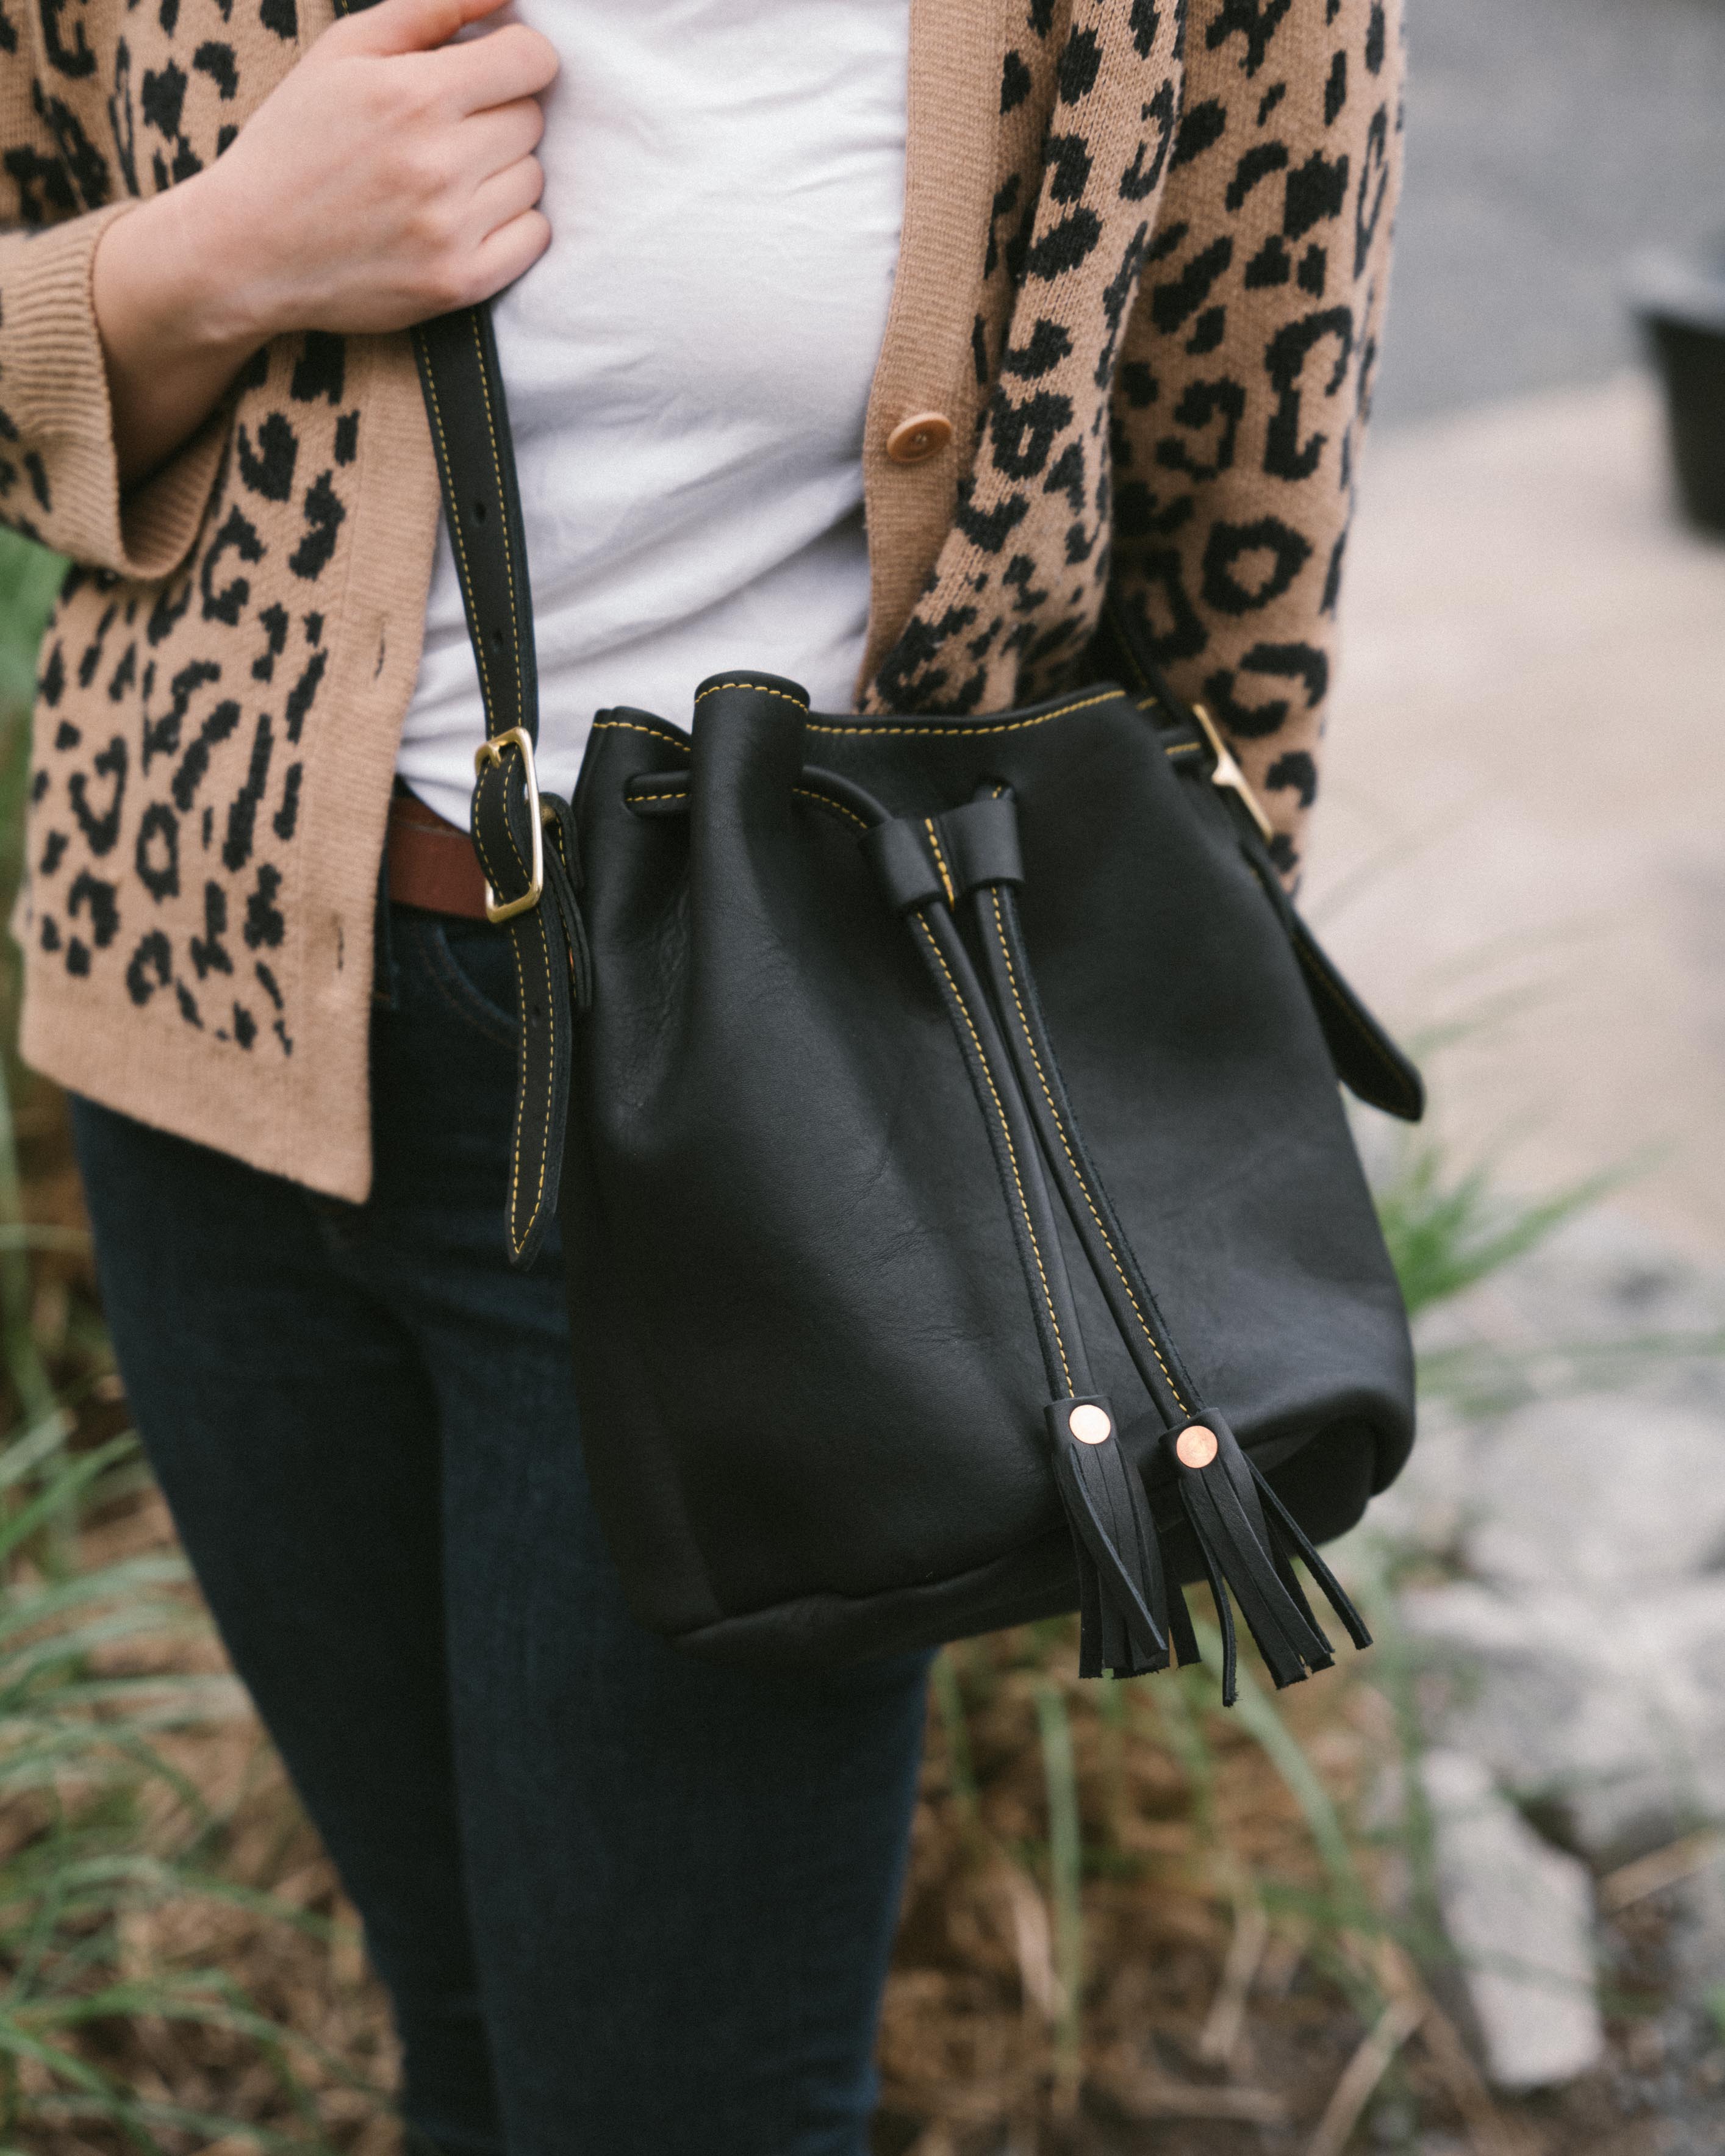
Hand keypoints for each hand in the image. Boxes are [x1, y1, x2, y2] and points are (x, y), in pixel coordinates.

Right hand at [93, 0, 556, 482]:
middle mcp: (438, 164)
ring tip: (443, 178)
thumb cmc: (297, 140)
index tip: (496, 69)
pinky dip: (509, 225)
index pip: (530, 61)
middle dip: (497, 114)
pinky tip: (461, 218)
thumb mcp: (345, 51)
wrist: (248, 251)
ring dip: (501, 172)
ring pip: (532, 179)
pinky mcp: (460, 283)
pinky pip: (533, 237)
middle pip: (531, 119)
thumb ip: (430, 9)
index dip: (520, 58)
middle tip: (447, 131)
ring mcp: (451, 230)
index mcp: (413, 95)